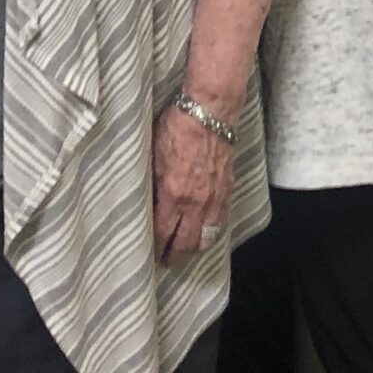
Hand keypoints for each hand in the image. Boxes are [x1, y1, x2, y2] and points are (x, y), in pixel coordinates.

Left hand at [152, 103, 234, 266]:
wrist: (209, 112)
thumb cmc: (177, 127)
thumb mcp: (152, 155)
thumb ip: (151, 184)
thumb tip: (146, 203)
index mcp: (173, 195)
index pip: (164, 234)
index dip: (157, 248)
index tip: (152, 255)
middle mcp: (195, 202)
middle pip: (187, 243)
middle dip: (176, 256)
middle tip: (167, 260)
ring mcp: (214, 198)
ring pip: (207, 236)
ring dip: (195, 247)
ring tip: (186, 250)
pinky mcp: (227, 189)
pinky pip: (220, 220)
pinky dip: (211, 230)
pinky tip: (205, 230)